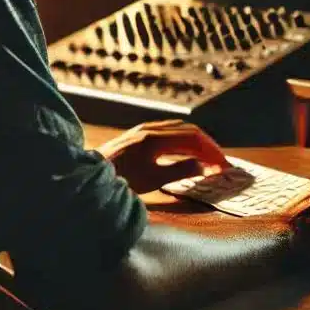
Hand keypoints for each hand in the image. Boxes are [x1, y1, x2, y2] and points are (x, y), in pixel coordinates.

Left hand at [96, 120, 229, 193]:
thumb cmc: (119, 180)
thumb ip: (180, 171)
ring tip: (207, 157)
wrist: (86, 175)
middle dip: (208, 146)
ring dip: (196, 142)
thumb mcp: (152, 180)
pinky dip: (183, 140)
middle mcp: (151, 129)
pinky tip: (185, 152)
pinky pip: (169, 131)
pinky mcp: (138, 135)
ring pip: (179, 129)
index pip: (194, 138)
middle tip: (220, 162)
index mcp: (156, 138)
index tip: (223, 165)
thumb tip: (204, 166)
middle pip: (189, 131)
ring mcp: (143, 130)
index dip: (212, 151)